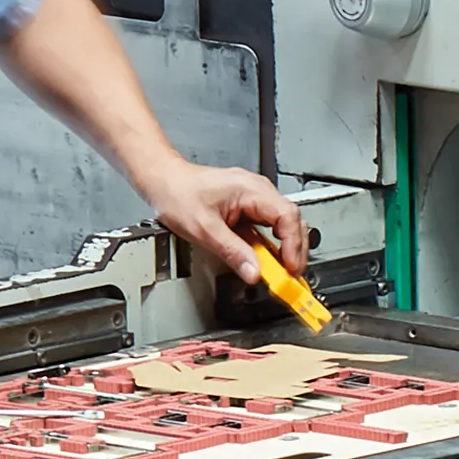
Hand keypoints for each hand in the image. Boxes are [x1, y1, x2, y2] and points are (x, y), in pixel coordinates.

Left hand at [139, 158, 306, 284]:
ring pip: (282, 225)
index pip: (287, 216)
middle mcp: (257, 190)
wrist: (164, 181)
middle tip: (290, 277)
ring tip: (280, 273)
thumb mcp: (204, 228)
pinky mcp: (247, 207)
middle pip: (291, 221)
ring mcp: (253, 198)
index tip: (290, 268)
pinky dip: (271, 247)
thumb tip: (254, 272)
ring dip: (284, 250)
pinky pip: (268, 228)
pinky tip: (266, 261)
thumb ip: (232, 251)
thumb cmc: (178, 194)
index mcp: (250, 189)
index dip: (293, 245)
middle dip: (294, 251)